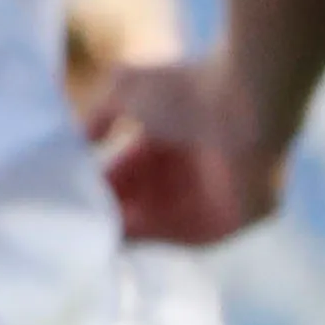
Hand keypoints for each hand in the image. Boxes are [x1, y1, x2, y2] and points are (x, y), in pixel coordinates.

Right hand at [88, 52, 285, 247]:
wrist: (245, 101)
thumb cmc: (185, 89)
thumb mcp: (124, 90)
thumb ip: (99, 115)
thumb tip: (80, 140)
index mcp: (179, 133)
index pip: (138, 167)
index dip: (110, 181)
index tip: (78, 193)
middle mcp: (203, 164)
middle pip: (154, 197)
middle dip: (119, 207)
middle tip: (85, 218)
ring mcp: (227, 191)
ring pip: (174, 217)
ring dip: (139, 225)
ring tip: (104, 229)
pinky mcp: (246, 214)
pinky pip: (201, 232)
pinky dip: (167, 235)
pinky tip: (135, 234)